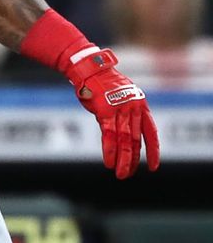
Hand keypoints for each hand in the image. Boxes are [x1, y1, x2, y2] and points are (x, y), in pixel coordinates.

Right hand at [65, 49, 159, 178]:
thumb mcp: (121, 97)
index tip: (153, 167)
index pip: (151, 132)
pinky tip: (109, 162)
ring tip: (121, 174)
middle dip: (133, 160)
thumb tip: (124, 137)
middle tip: (128, 174)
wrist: (90, 69)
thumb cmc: (103, 84)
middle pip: (136, 140)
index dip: (153, 151)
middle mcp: (133, 108)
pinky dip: (109, 150)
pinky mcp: (105, 111)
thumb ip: (125, 115)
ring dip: (123, 160)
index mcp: (141, 104)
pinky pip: (109, 135)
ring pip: (124, 140)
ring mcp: (120, 109)